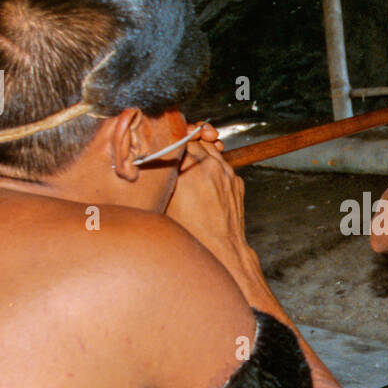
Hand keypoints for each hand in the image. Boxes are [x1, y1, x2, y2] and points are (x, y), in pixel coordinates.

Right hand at [164, 134, 251, 267]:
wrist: (222, 250)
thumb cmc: (192, 234)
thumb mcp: (164, 205)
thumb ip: (159, 181)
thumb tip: (151, 168)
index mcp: (189, 169)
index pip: (177, 138)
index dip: (168, 140)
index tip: (163, 144)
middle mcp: (209, 166)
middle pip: (194, 139)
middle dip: (183, 143)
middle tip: (174, 151)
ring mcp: (226, 172)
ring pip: (210, 148)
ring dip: (199, 152)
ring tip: (189, 164)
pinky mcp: (236, 181)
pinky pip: (222, 164)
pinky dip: (212, 166)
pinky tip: (203, 180)